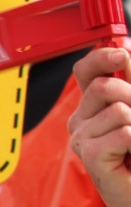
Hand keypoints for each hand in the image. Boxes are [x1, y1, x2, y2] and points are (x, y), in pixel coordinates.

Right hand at [68, 43, 130, 206]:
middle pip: (104, 87)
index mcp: (92, 106)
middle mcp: (81, 120)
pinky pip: (123, 132)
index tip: (123, 57)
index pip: (87, 70)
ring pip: (118, 110)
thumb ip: (130, 82)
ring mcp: (81, 138)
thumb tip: (126, 50)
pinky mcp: (88, 156)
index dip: (103, 58)